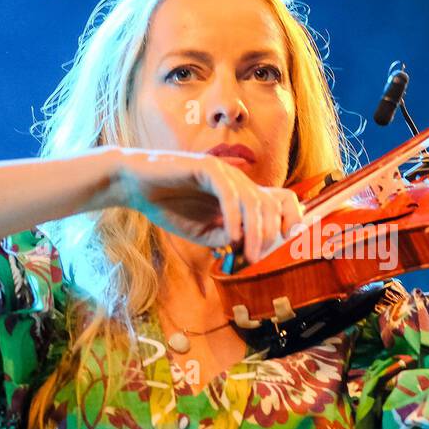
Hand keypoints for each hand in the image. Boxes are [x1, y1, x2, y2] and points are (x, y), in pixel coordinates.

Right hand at [106, 148, 305, 262]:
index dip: (291, 218)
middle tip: (255, 260)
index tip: (288, 242)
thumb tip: (250, 247)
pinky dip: (234, 218)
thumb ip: (228, 238)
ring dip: (254, 232)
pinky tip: (231, 237)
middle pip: (270, 204)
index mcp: (241, 194)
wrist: (136, 186)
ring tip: (248, 256)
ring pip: (253, 201)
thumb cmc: (170, 207)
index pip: (281, 200)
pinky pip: (230, 193)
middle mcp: (238, 180)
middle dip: (268, 235)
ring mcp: (224, 172)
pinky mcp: (207, 167)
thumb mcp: (204, 232)